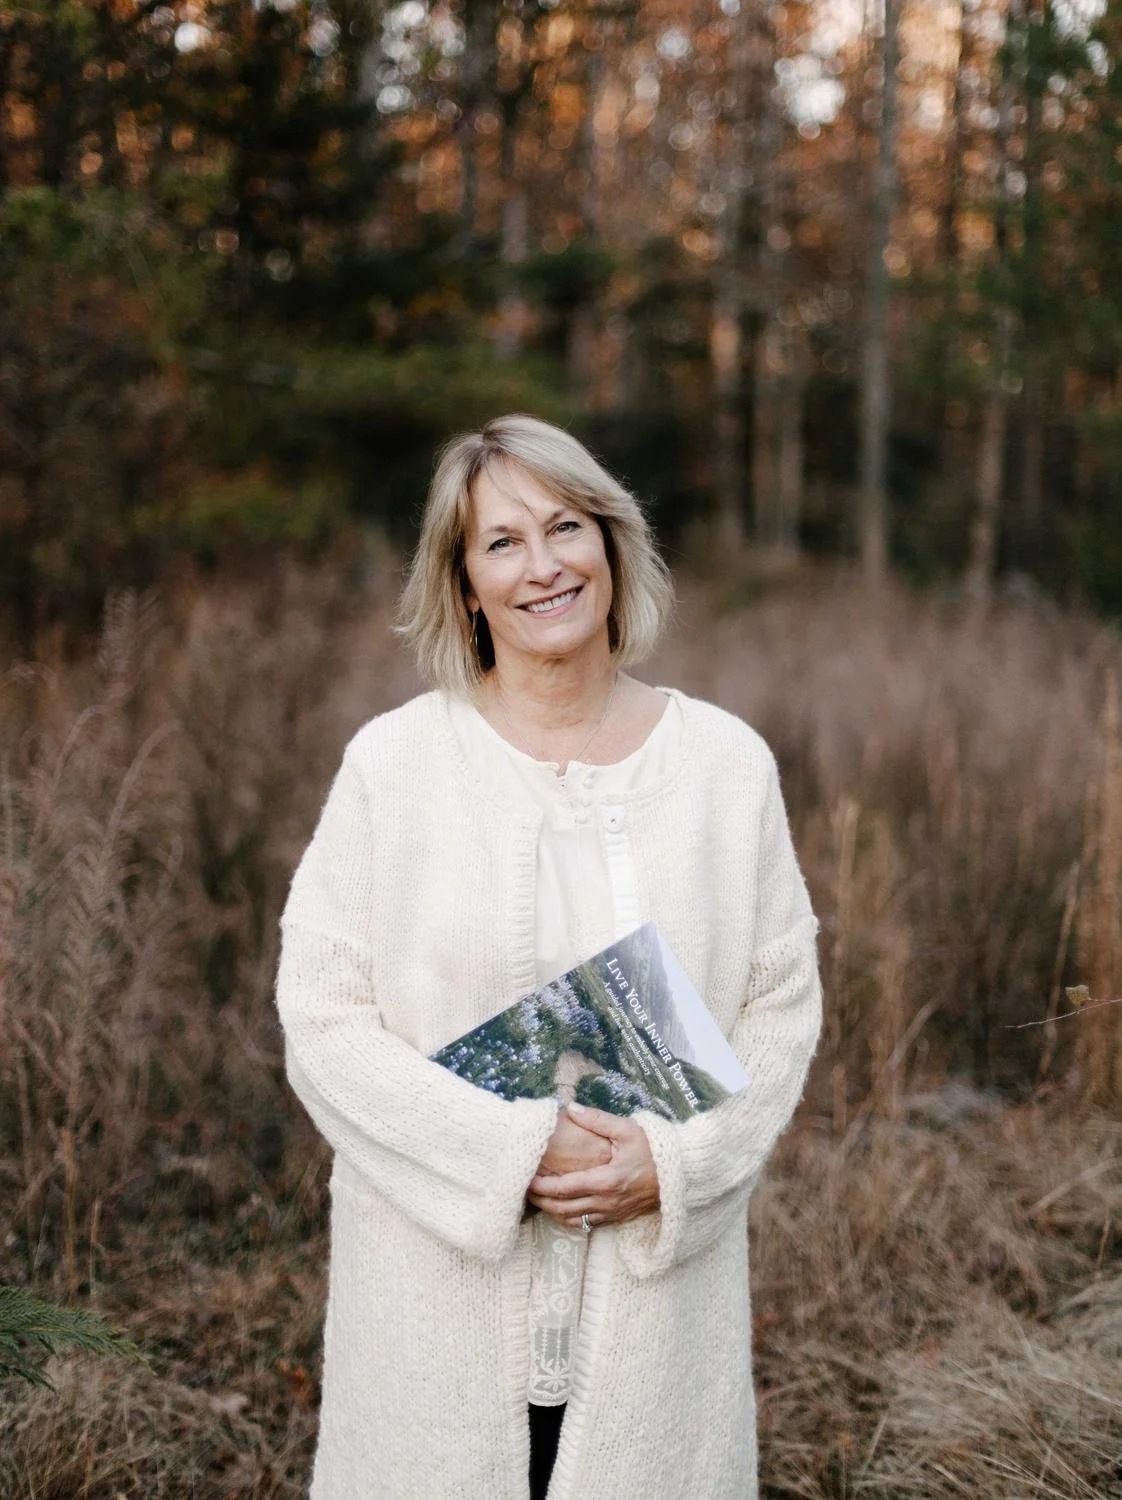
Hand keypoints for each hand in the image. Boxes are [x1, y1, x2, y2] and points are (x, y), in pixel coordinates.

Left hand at [527, 1103, 659, 1229]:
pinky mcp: (618, 1219)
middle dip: (540, 1201)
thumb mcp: (627, 1129)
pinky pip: (586, 1225)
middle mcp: (606, 1202)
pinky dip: (569, 1220)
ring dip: (552, 1212)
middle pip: (563, 1208)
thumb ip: (596, 1120)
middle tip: (524, 1190)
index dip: (542, 1186)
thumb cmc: (654, 1149)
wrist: (680, 1175)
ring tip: (537, 1200)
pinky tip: (561, 1210)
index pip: (564, 1188)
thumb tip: (571, 1108)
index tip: (526, 1178)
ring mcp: (612, 1213)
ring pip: (573, 1221)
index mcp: (606, 1180)